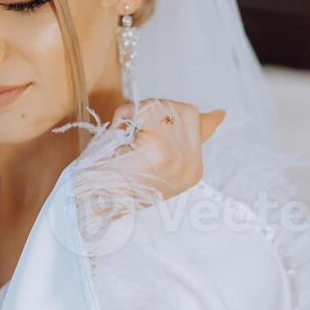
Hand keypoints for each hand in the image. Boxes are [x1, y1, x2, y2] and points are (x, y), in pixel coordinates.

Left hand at [107, 98, 224, 202]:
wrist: (91, 203)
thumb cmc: (114, 181)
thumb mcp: (153, 161)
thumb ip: (178, 138)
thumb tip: (218, 114)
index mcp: (192, 170)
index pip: (202, 126)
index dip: (200, 115)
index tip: (218, 113)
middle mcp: (190, 165)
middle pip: (183, 109)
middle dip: (153, 110)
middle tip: (130, 131)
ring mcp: (177, 158)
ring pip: (163, 106)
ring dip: (135, 113)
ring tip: (123, 137)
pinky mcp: (159, 150)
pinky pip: (145, 110)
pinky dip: (125, 115)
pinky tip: (118, 136)